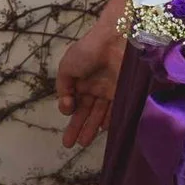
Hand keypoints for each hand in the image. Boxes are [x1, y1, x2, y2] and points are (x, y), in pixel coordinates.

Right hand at [58, 0, 128, 150]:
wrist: (115, 41)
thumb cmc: (88, 51)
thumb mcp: (67, 67)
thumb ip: (62, 87)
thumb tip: (65, 104)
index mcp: (80, 79)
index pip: (74, 100)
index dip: (69, 109)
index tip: (67, 110)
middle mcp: (95, 87)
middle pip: (85, 111)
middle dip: (76, 127)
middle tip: (68, 144)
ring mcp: (109, 91)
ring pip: (98, 114)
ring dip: (89, 128)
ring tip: (82, 143)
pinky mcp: (122, 93)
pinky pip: (114, 111)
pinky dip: (108, 121)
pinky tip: (101, 130)